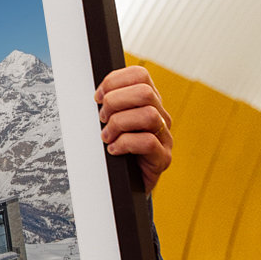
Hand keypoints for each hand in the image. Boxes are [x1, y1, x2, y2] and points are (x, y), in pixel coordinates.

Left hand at [95, 66, 172, 193]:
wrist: (125, 185)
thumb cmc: (114, 149)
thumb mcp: (109, 122)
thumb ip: (108, 105)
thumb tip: (95, 94)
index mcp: (148, 102)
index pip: (139, 75)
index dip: (114, 81)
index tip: (97, 97)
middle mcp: (160, 116)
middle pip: (145, 92)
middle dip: (115, 102)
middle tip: (102, 119)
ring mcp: (164, 137)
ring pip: (148, 115)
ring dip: (119, 124)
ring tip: (107, 136)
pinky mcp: (163, 158)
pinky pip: (148, 142)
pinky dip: (124, 144)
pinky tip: (114, 150)